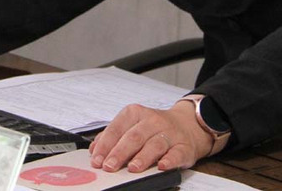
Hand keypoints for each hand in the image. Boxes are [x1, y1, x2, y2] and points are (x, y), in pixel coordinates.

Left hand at [88, 101, 214, 172]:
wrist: (187, 124)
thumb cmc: (154, 128)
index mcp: (136, 113)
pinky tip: (162, 166)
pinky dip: (170, 160)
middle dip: (120, 152)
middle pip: (134, 136)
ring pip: (154, 144)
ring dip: (143, 157)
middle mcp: (153, 121)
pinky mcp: (184, 146)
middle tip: (109, 166)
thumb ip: (113, 135)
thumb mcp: (132, 124)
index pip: (117, 128)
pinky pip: (177, 153)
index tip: (96, 159)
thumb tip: (94, 149)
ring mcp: (169, 133)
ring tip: (132, 168)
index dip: (105, 144)